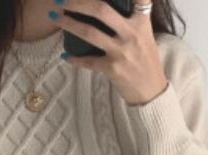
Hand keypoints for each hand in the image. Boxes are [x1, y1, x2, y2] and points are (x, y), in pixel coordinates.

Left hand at [48, 0, 169, 106]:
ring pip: (90, 32)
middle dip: (77, 2)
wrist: (152, 92)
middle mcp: (131, 33)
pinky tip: (65, 56)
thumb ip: (133, 17)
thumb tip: (108, 7)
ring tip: (54, 17)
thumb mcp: (145, 34)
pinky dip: (75, 59)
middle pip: (100, 9)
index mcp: (141, 22)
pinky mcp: (113, 69)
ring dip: (68, 23)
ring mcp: (121, 51)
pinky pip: (89, 61)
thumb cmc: (146, 61)